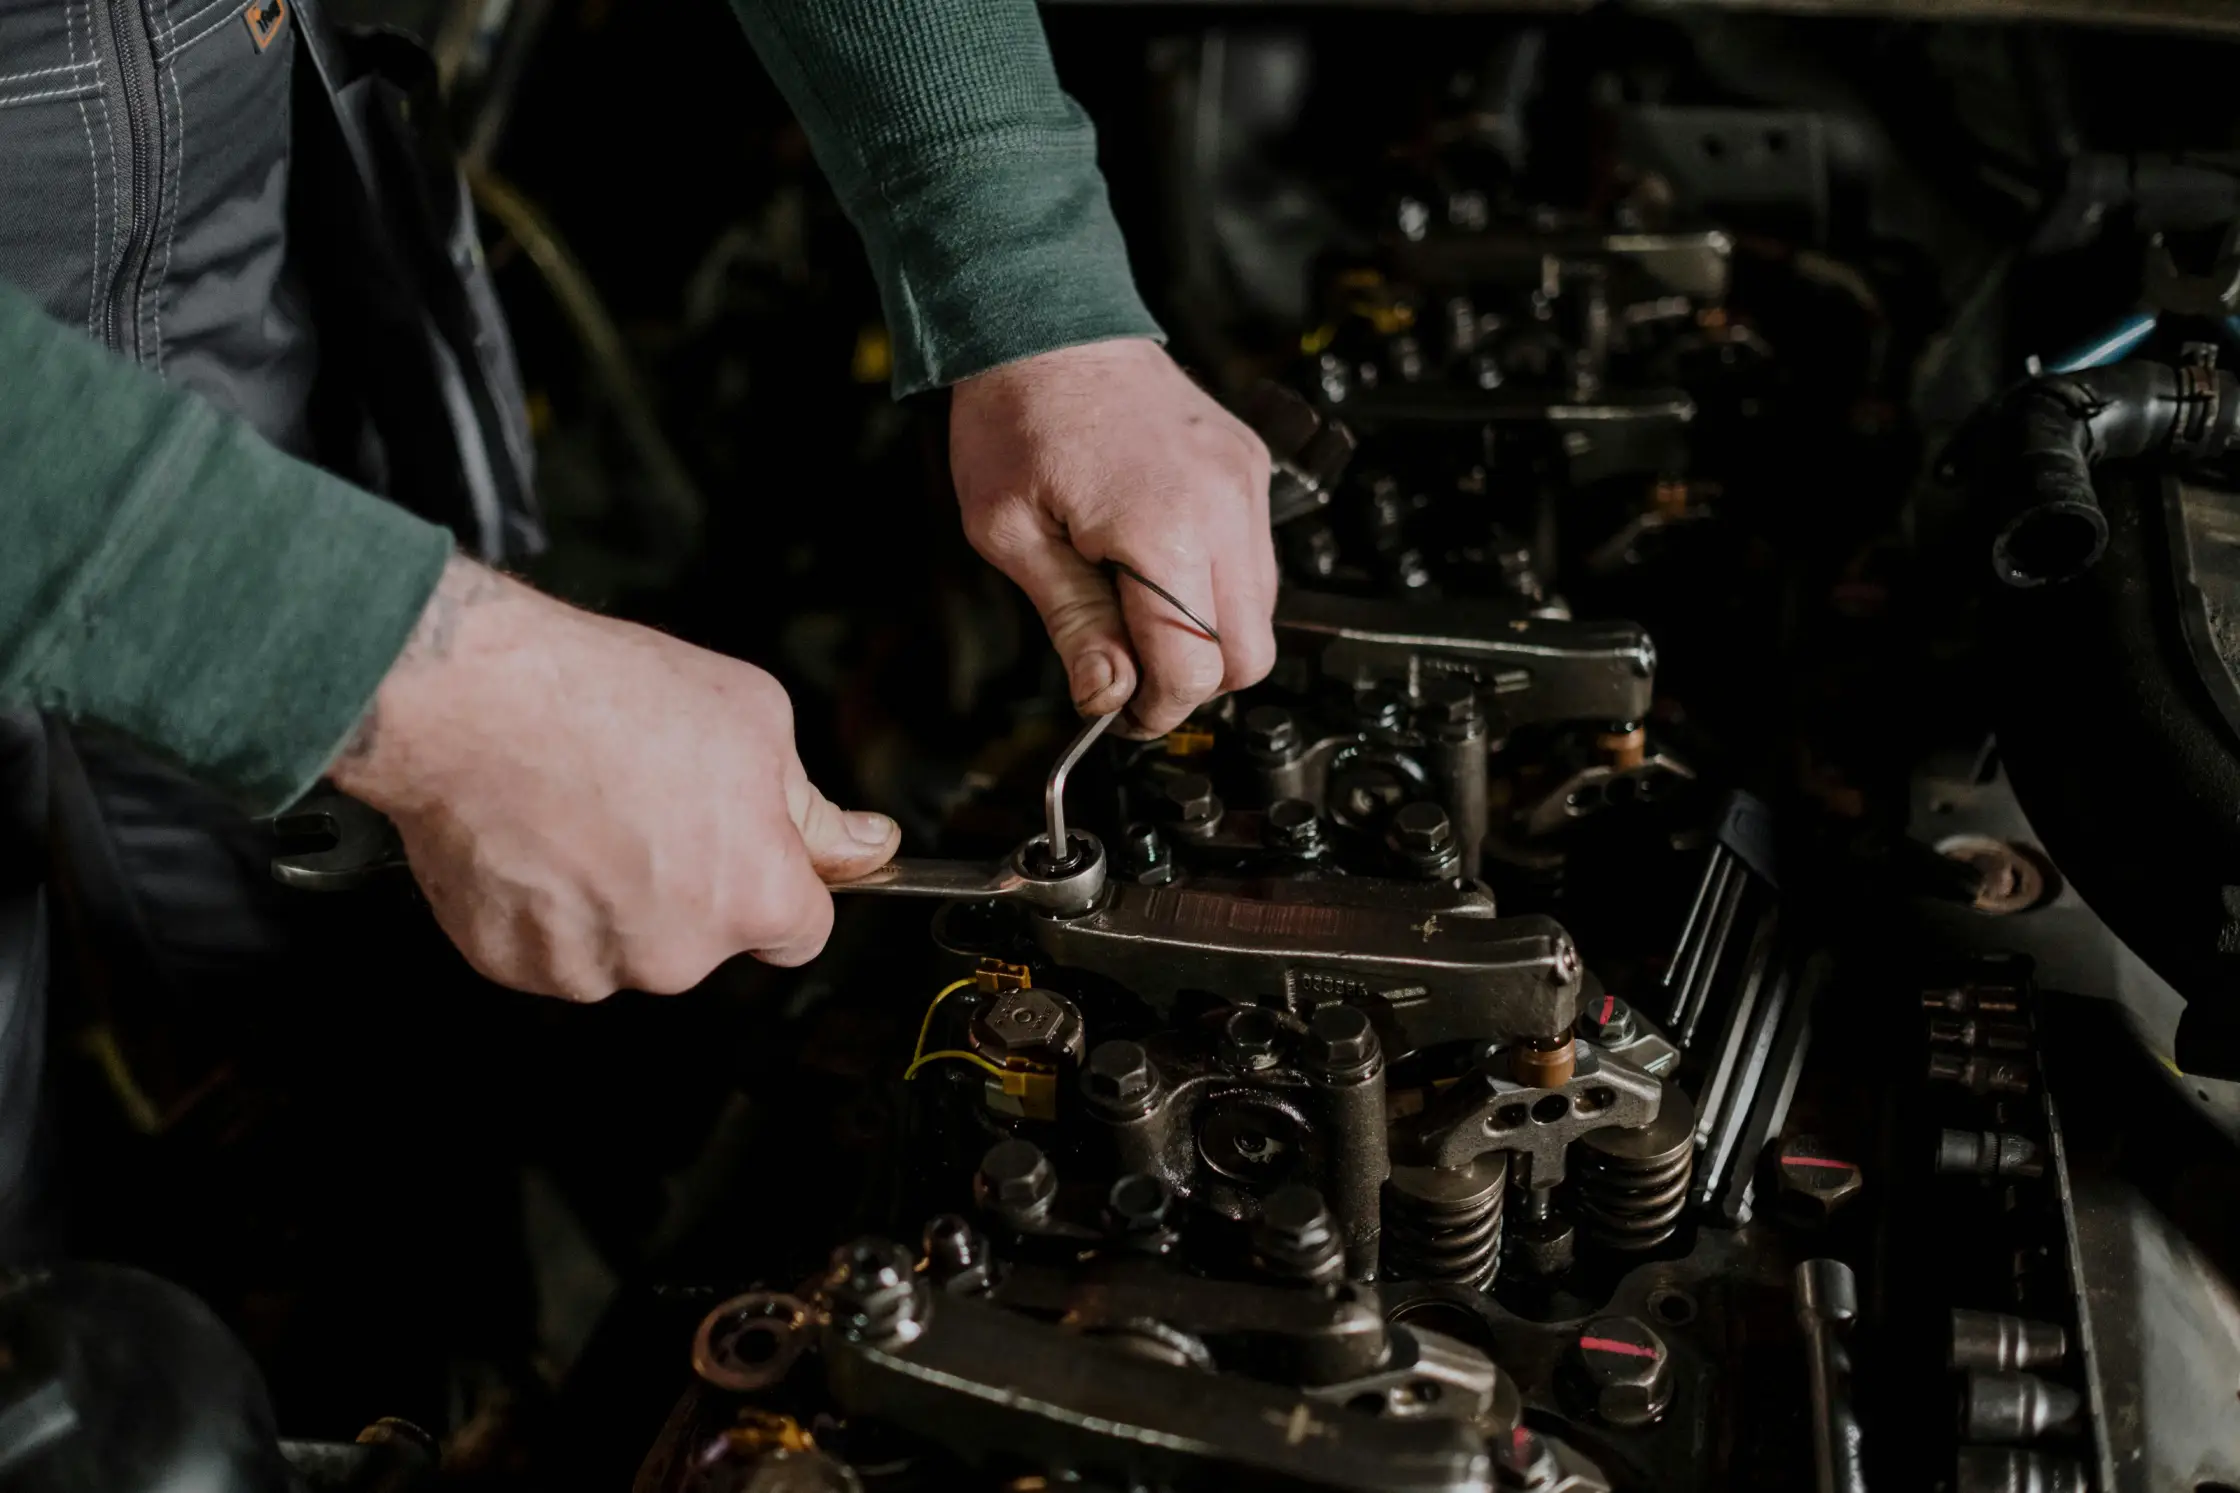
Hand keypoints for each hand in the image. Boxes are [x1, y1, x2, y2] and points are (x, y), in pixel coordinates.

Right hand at [329, 558, 898, 1000]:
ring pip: (626, 944)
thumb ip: (813, 808)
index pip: (802, 931)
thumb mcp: (754, 720)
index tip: (750, 850)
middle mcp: (677, 954)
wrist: (473, 701)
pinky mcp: (513, 965)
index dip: (779, 883)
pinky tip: (536, 836)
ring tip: (582, 810)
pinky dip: (545, 905)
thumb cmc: (606, 699)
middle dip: (689, 883)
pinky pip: (551, 947)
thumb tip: (867, 846)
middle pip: (707, 939)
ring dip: (614, 897)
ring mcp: (589, 967)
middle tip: (647, 799)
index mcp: (753, 896)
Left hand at [950, 338, 1277, 736]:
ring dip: (1206, 635)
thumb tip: (1107, 696)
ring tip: (1133, 611)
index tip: (1119, 712)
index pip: (1195, 669)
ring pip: (1261, 612)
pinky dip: (1217, 586)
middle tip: (1129, 672)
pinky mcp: (1248, 468)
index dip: (1156, 709)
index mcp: (1164, 531)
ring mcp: (1245, 486)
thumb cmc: (1016, 414)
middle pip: (1249, 655)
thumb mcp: (1010, 535)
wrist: (1047, 318)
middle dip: (1192, 681)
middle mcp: (1224, 509)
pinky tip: (1157, 565)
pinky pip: (1254, 559)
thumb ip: (1070, 623)